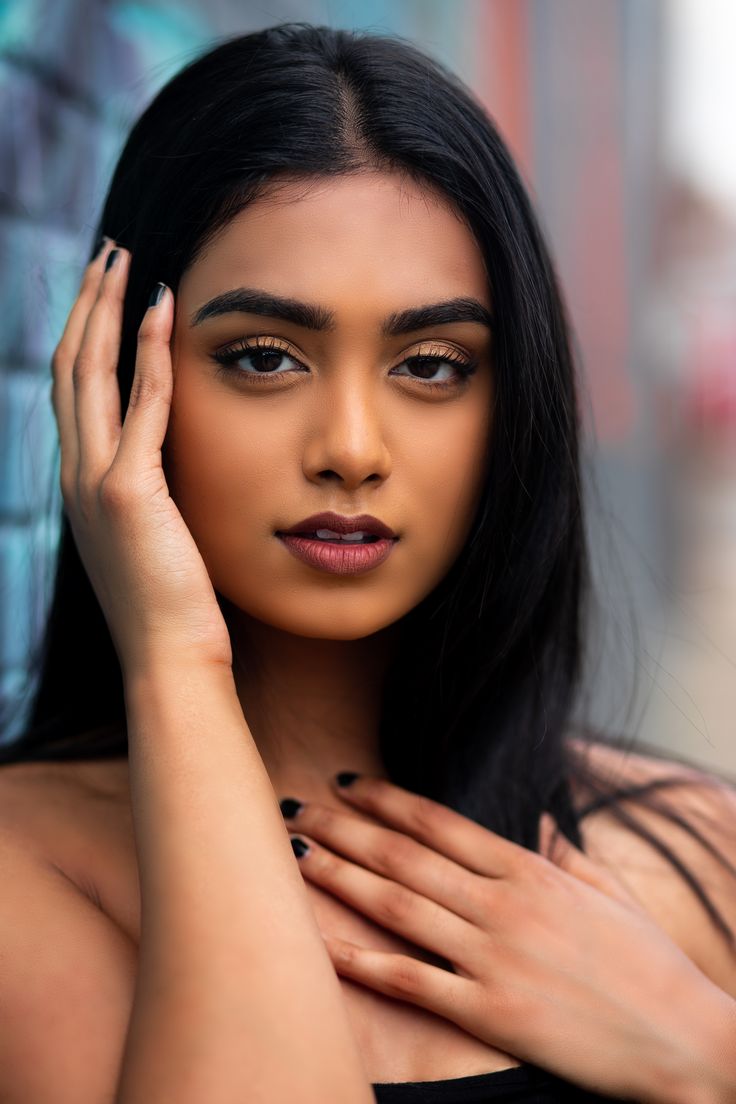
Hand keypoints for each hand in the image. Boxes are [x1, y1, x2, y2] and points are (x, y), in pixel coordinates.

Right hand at [51, 240, 232, 675]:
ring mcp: (94, 483)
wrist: (170, 658)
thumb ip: (151, 494)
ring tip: (123, 258)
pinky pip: (140, 405)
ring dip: (106, 309)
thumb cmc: (173, 606)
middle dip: (87, 304)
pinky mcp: (127, 493)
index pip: (75, 391)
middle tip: (108, 252)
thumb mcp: (154, 539)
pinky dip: (148, 353)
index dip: (85, 334)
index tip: (106, 291)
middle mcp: (75, 476)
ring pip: (89, 373)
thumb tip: (171, 465)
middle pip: (70, 368)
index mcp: (81, 485)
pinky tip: (161, 309)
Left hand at [281, 775, 727, 1102]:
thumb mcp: (607, 892)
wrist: (687, 1042)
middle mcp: (503, 905)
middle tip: (298, 809)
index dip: (385, 800)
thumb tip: (537, 822)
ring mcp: (493, 958)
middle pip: (405, 856)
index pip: (439, 822)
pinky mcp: (490, 1013)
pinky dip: (363, 960)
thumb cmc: (649, 966)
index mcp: (529, 869)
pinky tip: (325, 943)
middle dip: (345, 829)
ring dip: (341, 878)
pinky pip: (412, 981)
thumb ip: (563, 852)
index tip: (346, 784)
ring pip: (398, 906)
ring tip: (297, 856)